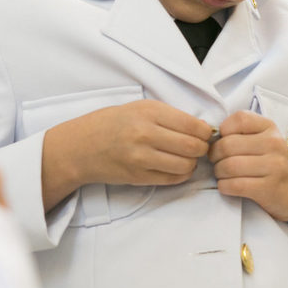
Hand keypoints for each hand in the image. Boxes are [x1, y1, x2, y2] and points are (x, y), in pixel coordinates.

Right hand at [42, 100, 214, 210]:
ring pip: (185, 165)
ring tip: (185, 158)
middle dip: (202, 149)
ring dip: (192, 163)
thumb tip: (202, 128)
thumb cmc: (112, 124)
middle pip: (193, 147)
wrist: (81, 146)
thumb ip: (170, 116)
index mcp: (149, 112)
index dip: (206, 132)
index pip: (193, 125)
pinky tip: (175, 167)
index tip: (205, 134)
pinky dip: (180, 175)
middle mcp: (145, 134)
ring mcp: (141, 158)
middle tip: (199, 148)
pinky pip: (172, 179)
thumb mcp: (140, 108)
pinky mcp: (138, 176)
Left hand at [208, 110, 287, 238]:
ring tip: (222, 175)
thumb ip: (241, 134)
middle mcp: (274, 143)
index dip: (222, 132)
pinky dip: (224, 187)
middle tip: (217, 163)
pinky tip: (228, 186)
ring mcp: (273, 166)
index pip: (238, 119)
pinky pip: (234, 185)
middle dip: (215, 157)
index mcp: (269, 127)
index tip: (223, 143)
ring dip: (218, 173)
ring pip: (228, 166)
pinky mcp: (269, 188)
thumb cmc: (275, 165)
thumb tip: (207, 136)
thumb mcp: (265, 141)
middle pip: (227, 145)